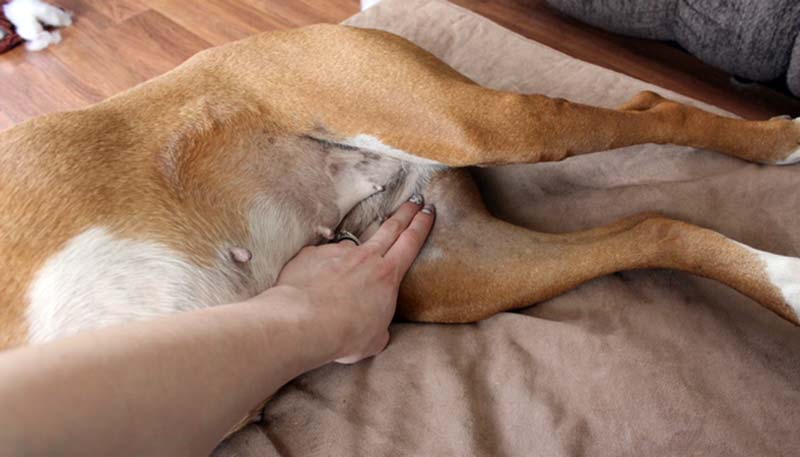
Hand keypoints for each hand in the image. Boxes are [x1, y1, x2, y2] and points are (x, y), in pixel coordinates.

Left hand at [273, 196, 434, 363]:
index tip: (428, 210)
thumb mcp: (374, 339)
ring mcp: (337, 253)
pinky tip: (312, 286)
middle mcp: (365, 257)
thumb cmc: (343, 335)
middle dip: (405, 212)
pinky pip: (319, 259)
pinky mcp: (311, 255)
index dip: (421, 224)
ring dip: (352, 256)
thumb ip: (379, 328)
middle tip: (414, 199)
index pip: (410, 242)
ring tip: (344, 276)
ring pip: (351, 247)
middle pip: (390, 228)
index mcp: (387, 275)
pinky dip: (320, 270)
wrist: (303, 323)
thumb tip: (376, 331)